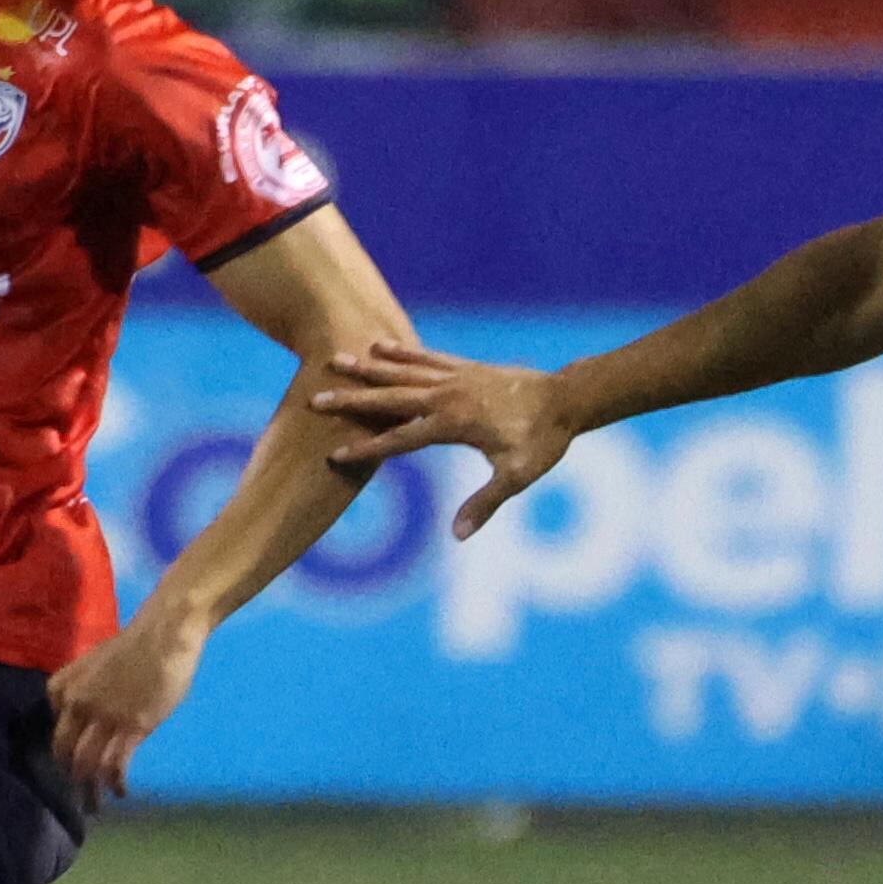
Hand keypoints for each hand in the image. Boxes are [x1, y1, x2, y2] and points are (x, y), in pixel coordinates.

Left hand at [48, 609, 203, 807]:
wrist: (164, 634)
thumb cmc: (135, 646)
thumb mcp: (95, 667)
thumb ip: (86, 693)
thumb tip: (90, 720)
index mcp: (63, 688)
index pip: (55, 730)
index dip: (64, 753)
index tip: (73, 766)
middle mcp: (76, 705)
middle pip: (65, 753)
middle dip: (71, 778)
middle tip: (79, 794)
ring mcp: (103, 718)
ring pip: (87, 765)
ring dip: (90, 791)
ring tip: (95, 806)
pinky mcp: (131, 728)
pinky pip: (115, 765)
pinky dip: (116, 783)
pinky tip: (120, 791)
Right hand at [311, 341, 575, 538]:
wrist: (566, 400)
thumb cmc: (542, 442)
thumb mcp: (516, 476)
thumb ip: (485, 504)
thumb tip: (458, 535)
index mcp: (453, 425)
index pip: (400, 440)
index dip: (366, 449)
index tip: (334, 455)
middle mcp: (447, 397)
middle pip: (390, 400)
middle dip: (351, 401)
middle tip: (316, 399)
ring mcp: (455, 379)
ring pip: (403, 372)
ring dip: (368, 369)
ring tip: (336, 360)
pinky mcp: (464, 368)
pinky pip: (426, 358)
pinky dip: (402, 353)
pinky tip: (381, 347)